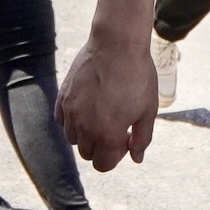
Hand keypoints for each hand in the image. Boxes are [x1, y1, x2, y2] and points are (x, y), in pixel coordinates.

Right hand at [58, 32, 159, 171]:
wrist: (117, 44)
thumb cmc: (137, 76)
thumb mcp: (147, 110)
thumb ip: (142, 138)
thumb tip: (136, 158)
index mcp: (107, 134)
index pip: (103, 165)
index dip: (115, 158)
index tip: (124, 139)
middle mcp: (85, 127)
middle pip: (87, 153)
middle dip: (101, 147)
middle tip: (115, 126)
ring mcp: (71, 111)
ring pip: (72, 138)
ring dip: (86, 134)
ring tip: (101, 115)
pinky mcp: (63, 96)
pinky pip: (62, 120)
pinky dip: (72, 120)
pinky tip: (87, 106)